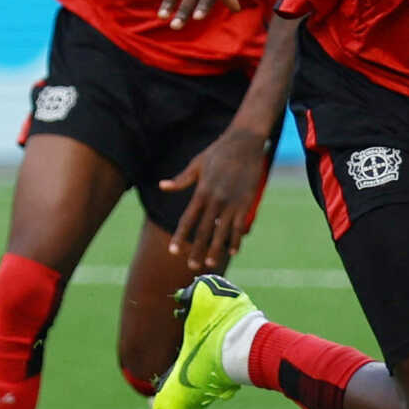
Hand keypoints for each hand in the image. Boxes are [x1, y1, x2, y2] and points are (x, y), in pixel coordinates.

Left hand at [160, 126, 270, 272]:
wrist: (245, 142)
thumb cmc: (219, 151)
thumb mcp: (197, 164)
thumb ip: (181, 180)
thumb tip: (162, 186)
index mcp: (201, 192)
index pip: (187, 220)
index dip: (180, 236)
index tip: (173, 251)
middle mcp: (215, 200)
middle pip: (203, 231)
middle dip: (196, 250)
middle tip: (191, 266)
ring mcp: (232, 202)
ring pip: (221, 232)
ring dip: (215, 249)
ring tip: (209, 263)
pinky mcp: (246, 202)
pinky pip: (240, 225)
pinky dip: (236, 239)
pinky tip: (233, 251)